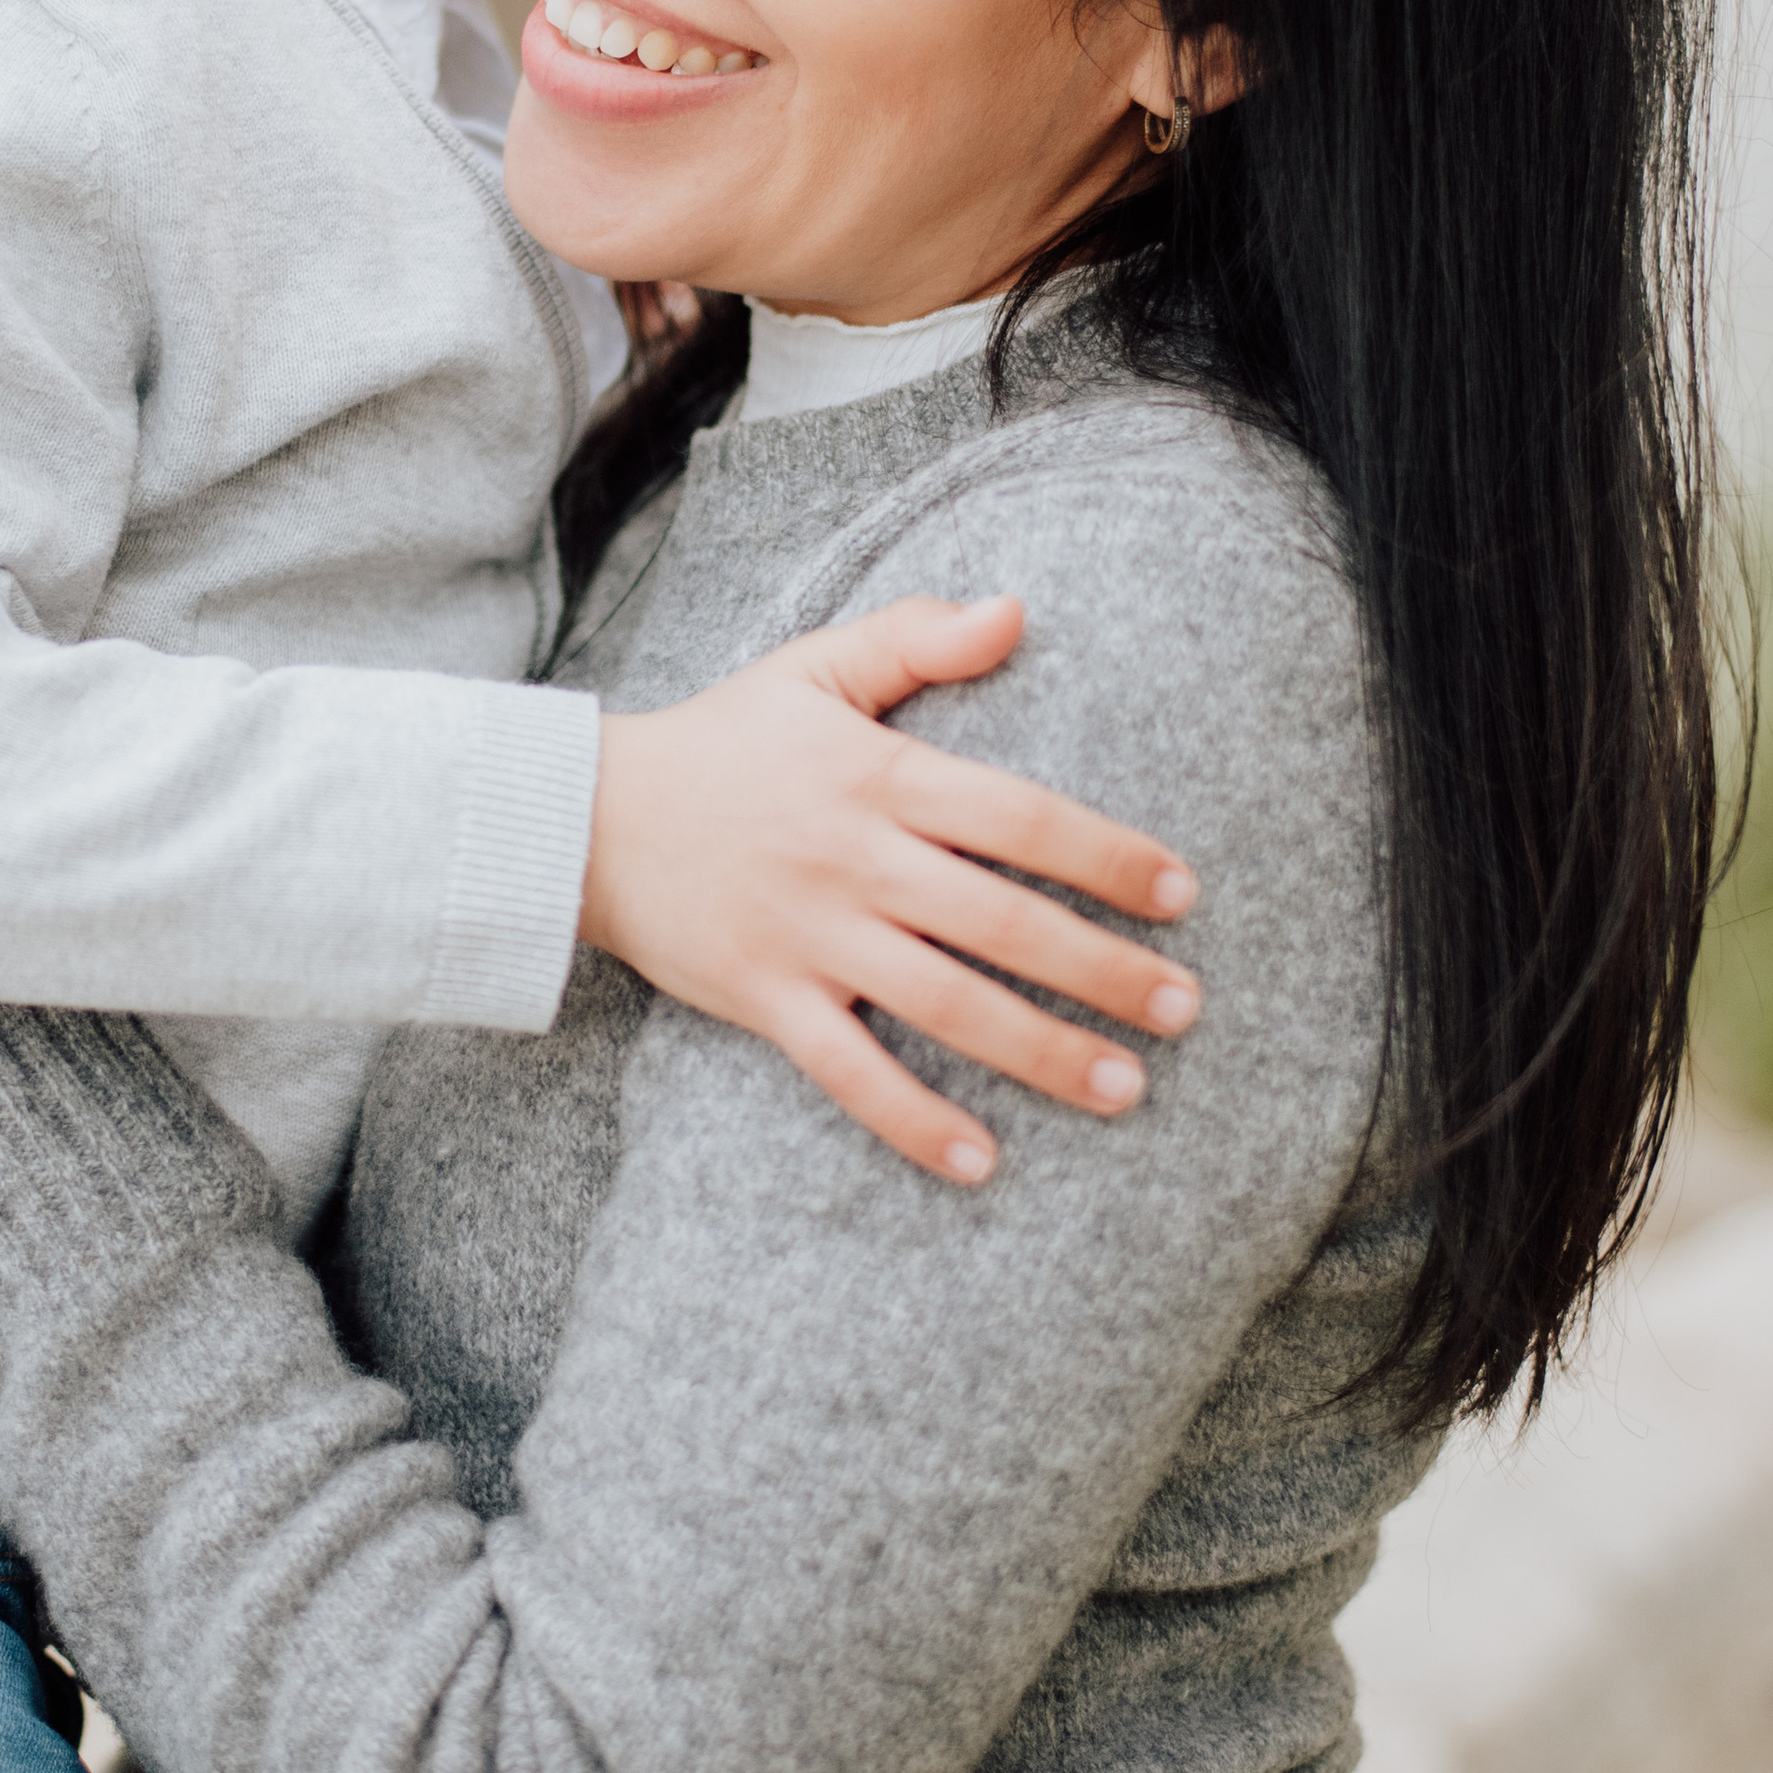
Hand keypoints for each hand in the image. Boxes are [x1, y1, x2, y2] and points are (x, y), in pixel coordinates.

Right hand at [576, 595, 1201, 1181]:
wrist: (587, 817)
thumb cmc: (721, 740)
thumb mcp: (814, 668)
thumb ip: (915, 636)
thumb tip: (1017, 609)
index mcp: (880, 777)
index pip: (1020, 818)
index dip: (1108, 855)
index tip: (1182, 894)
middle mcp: (857, 862)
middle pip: (1003, 922)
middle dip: (1104, 970)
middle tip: (1185, 1009)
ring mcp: (812, 938)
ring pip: (946, 1005)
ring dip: (1041, 1052)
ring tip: (1125, 1088)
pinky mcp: (768, 1000)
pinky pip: (850, 1073)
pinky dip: (914, 1121)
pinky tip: (983, 1163)